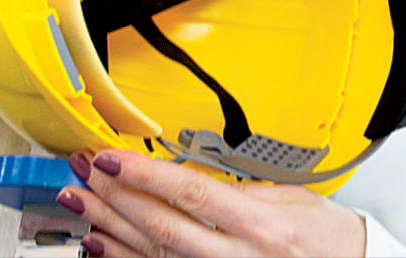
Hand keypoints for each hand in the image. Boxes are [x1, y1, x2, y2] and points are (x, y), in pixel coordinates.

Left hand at [57, 149, 365, 256]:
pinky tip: (100, 245)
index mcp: (263, 225)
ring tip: (79, 202)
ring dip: (110, 227)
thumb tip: (185, 176)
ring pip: (154, 255)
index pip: (192, 194)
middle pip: (163, 226)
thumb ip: (239, 190)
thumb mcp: (292, 198)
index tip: (112, 158)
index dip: (146, 176)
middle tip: (83, 172)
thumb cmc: (326, 237)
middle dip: (116, 197)